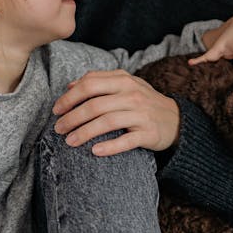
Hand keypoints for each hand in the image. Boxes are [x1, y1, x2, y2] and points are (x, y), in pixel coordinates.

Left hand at [53, 68, 180, 154]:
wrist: (176, 120)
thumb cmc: (143, 102)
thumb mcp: (125, 85)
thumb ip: (99, 82)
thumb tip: (70, 86)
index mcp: (123, 80)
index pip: (90, 84)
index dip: (69, 97)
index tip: (56, 110)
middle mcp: (132, 95)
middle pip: (95, 105)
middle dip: (72, 117)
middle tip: (58, 129)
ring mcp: (141, 114)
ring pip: (108, 122)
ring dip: (85, 132)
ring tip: (70, 142)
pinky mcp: (149, 133)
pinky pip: (126, 141)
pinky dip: (109, 147)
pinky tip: (94, 152)